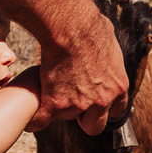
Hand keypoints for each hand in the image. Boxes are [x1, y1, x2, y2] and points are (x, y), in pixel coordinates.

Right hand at [28, 14, 126, 133]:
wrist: (70, 26)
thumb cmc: (90, 27)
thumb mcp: (111, 45)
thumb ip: (110, 61)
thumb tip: (107, 54)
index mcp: (119, 86)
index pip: (117, 110)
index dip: (103, 107)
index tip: (94, 101)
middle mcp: (102, 100)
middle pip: (94, 126)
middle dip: (84, 118)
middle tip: (72, 101)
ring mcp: (78, 104)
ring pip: (65, 117)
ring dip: (57, 107)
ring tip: (49, 87)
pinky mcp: (55, 103)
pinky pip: (41, 121)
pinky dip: (35, 118)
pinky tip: (32, 111)